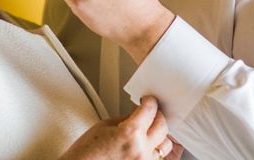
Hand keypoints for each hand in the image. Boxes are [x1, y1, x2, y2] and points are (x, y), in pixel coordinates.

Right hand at [60, 96, 176, 158]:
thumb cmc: (88, 150)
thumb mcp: (104, 126)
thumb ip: (125, 119)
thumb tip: (139, 114)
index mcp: (129, 133)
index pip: (149, 110)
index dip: (150, 102)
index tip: (149, 100)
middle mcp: (141, 149)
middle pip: (162, 126)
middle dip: (157, 115)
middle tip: (151, 112)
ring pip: (166, 144)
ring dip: (160, 134)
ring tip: (152, 129)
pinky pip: (160, 158)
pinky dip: (158, 150)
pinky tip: (152, 144)